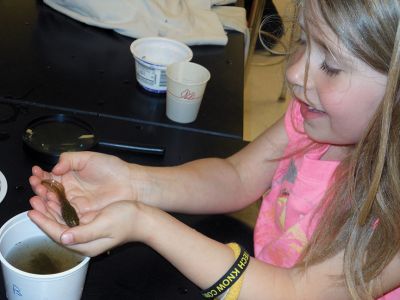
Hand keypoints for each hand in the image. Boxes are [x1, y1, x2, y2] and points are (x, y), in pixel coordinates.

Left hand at [28, 198, 151, 256]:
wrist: (144, 218)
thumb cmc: (127, 220)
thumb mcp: (105, 225)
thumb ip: (83, 233)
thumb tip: (63, 237)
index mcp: (86, 244)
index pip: (58, 234)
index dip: (44, 222)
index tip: (32, 211)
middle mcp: (83, 239)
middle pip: (57, 227)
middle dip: (44, 213)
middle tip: (34, 197)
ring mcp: (86, 231)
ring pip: (62, 220)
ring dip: (51, 208)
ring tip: (41, 195)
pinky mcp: (90, 223)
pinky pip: (70, 216)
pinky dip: (61, 207)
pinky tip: (57, 198)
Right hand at [29, 151, 136, 213]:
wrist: (130, 184)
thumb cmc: (112, 169)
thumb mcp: (88, 158)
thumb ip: (69, 160)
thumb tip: (54, 169)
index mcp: (70, 176)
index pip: (50, 177)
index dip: (41, 176)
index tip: (35, 173)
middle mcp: (70, 191)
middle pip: (49, 192)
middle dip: (40, 188)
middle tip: (36, 184)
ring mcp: (75, 204)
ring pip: (54, 204)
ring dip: (44, 200)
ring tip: (38, 194)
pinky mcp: (81, 215)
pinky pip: (64, 215)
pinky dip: (55, 212)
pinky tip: (49, 206)